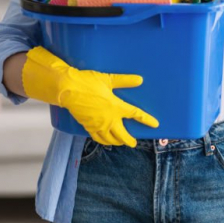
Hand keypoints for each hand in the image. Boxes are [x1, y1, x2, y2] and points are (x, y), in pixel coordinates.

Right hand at [21, 46, 157, 146]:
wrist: (68, 90)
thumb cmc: (88, 82)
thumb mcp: (108, 79)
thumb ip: (125, 80)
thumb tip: (140, 79)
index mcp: (116, 106)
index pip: (136, 114)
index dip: (146, 120)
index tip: (155, 125)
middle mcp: (109, 119)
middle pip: (123, 135)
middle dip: (129, 140)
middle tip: (133, 143)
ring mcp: (98, 125)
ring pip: (110, 139)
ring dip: (117, 142)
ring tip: (120, 142)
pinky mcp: (88, 127)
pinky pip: (98, 138)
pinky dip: (103, 141)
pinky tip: (105, 140)